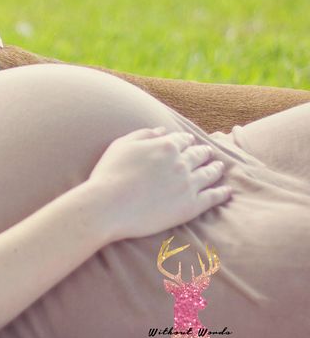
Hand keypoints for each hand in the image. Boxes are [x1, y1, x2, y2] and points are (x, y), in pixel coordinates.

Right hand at [86, 126, 231, 243]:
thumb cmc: (110, 173)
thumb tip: (163, 130)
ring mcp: (188, 185)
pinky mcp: (191, 207)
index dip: (187, 140)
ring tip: (219, 167)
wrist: (108, 205)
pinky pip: (213, 197)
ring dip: (216, 169)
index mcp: (166, 145)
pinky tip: (228, 191)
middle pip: (199, 155)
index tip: (190, 141)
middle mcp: (181, 162)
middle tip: (208, 153)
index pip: (183, 139)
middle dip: (204, 152)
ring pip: (209, 174)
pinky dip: (222, 193)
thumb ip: (145, 134)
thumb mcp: (122, 144)